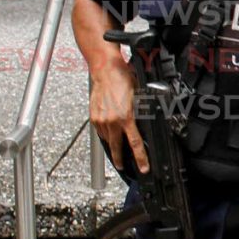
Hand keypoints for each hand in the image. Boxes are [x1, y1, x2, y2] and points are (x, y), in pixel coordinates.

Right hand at [89, 57, 148, 173]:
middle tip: (123, 166)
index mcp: (126, 117)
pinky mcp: (94, 117)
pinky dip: (106, 134)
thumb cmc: (123, 79)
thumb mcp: (139, 96)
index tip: (143, 168)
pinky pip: (100, 132)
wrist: (105, 71)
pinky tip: (110, 134)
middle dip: (120, 159)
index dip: (140, 158)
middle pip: (117, 147)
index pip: (135, 143)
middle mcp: (112, 121)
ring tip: (118, 150)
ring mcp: (101, 120)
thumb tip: (144, 122)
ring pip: (108, 139)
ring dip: (113, 145)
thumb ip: (140, 112)